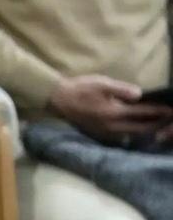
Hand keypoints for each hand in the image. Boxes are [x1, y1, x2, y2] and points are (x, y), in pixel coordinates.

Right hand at [50, 75, 172, 142]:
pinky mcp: (100, 133)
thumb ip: (122, 89)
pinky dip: (133, 133)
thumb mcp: (102, 83)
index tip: (170, 110)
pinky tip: (137, 129)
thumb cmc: (80, 88)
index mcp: (114, 113)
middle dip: (156, 125)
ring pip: (132, 134)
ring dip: (145, 131)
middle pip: (140, 129)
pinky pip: (122, 136)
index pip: (142, 113)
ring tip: (156, 126)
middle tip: (167, 120)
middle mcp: (112, 126)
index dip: (158, 111)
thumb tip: (140, 95)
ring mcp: (105, 132)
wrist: (58, 99)